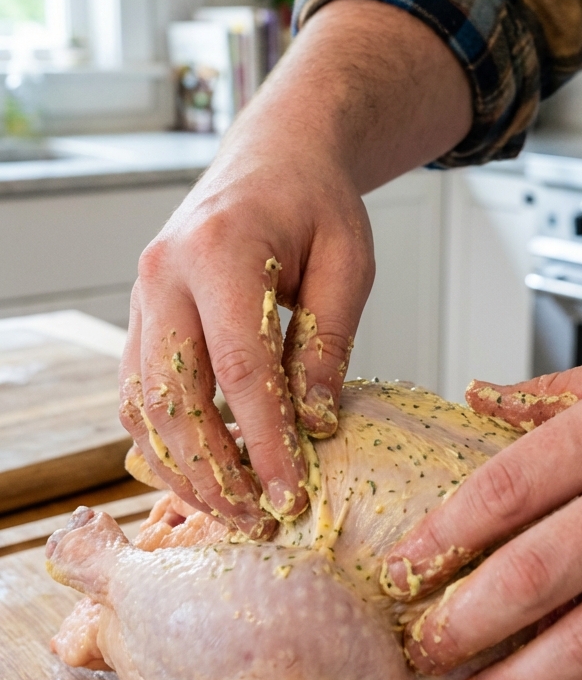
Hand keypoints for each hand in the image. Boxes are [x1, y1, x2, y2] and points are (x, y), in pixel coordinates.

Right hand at [119, 1, 470, 534]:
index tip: (291, 495)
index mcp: (221, 251)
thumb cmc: (317, 204)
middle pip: (174, 396)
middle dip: (213, 471)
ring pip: (143, 403)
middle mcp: (164, 275)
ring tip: (232, 512)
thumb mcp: (347, 261)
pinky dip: (162, 440)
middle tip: (258, 521)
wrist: (271, 159)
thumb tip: (314, 424)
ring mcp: (142, 295)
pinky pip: (136, 391)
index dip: (264, 441)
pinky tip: (199, 475)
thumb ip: (328, 341)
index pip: (240, 367)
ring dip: (182, 467)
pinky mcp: (141, 316)